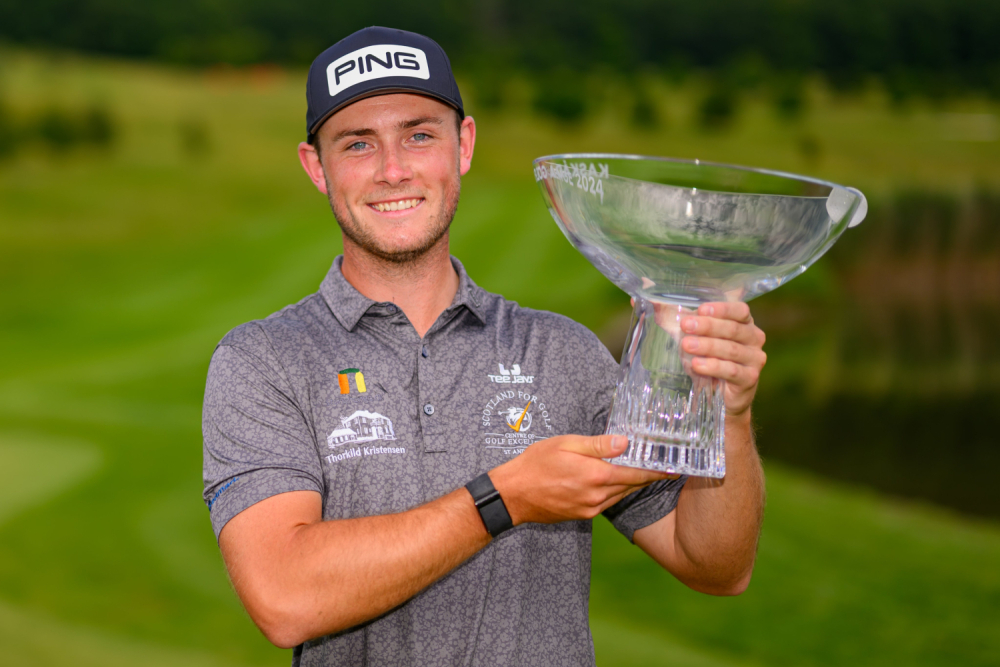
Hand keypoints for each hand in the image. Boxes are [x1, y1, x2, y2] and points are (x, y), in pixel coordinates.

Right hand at [489, 434, 674, 524]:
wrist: (513, 495)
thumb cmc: (535, 464)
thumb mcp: (565, 445)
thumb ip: (597, 445)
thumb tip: (625, 442)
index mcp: (596, 475)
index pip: (636, 473)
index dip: (657, 470)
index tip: (675, 467)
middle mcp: (597, 495)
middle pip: (632, 484)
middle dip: (649, 475)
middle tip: (666, 466)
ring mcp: (591, 508)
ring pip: (621, 494)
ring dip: (633, 484)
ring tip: (646, 472)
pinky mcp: (583, 515)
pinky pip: (608, 502)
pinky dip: (617, 491)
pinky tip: (617, 482)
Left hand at [679, 302, 765, 417]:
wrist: (722, 398)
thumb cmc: (708, 360)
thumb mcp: (694, 338)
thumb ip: (678, 319)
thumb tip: (650, 302)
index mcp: (744, 323)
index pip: (739, 310)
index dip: (721, 309)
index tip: (701, 309)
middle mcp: (754, 339)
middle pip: (733, 329)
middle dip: (708, 326)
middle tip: (685, 325)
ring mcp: (755, 359)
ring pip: (731, 350)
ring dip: (707, 346)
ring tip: (686, 345)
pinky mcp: (750, 379)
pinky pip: (732, 371)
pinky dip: (713, 367)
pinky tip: (697, 365)